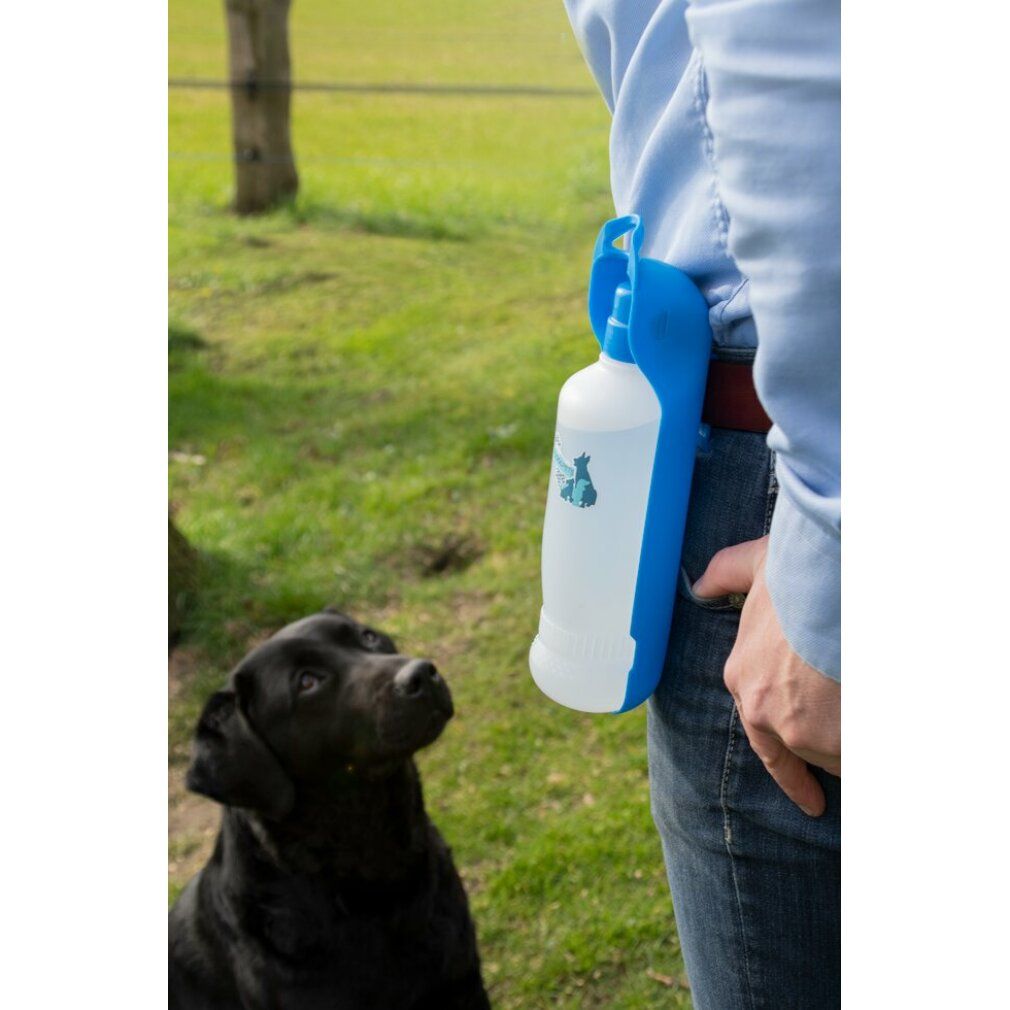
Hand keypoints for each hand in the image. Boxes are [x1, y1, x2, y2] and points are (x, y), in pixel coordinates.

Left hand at [694, 536, 839, 816]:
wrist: (833, 587)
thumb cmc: (798, 573)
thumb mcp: (753, 564)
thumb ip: (725, 574)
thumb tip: (702, 584)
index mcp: (742, 678)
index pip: (764, 740)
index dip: (790, 767)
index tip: (811, 797)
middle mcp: (762, 711)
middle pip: (804, 749)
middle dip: (830, 749)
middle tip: (852, 754)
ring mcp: (798, 730)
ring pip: (834, 755)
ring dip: (851, 744)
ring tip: (864, 722)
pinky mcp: (832, 740)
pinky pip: (854, 757)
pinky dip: (865, 748)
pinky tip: (879, 735)